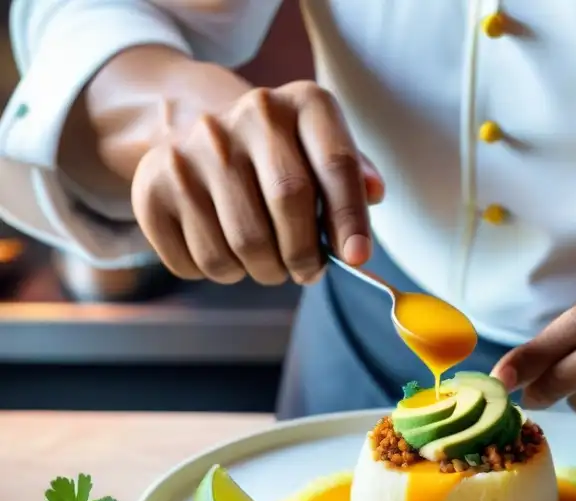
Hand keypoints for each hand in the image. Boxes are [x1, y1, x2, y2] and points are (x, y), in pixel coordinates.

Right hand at [131, 80, 384, 284]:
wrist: (196, 127)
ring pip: (242, 244)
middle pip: (288, 204)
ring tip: (268, 261)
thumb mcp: (324, 151)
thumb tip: (373, 194)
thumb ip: (353, 177)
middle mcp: (246, 115)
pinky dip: (220, 272)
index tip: (356, 259)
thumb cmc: (283, 156)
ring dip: (263, 271)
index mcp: (302, 103)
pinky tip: (227, 252)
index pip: (336, 164)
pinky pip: (197, 261)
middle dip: (305, 255)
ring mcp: (194, 147)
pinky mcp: (152, 184)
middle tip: (306, 270)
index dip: (350, 218)